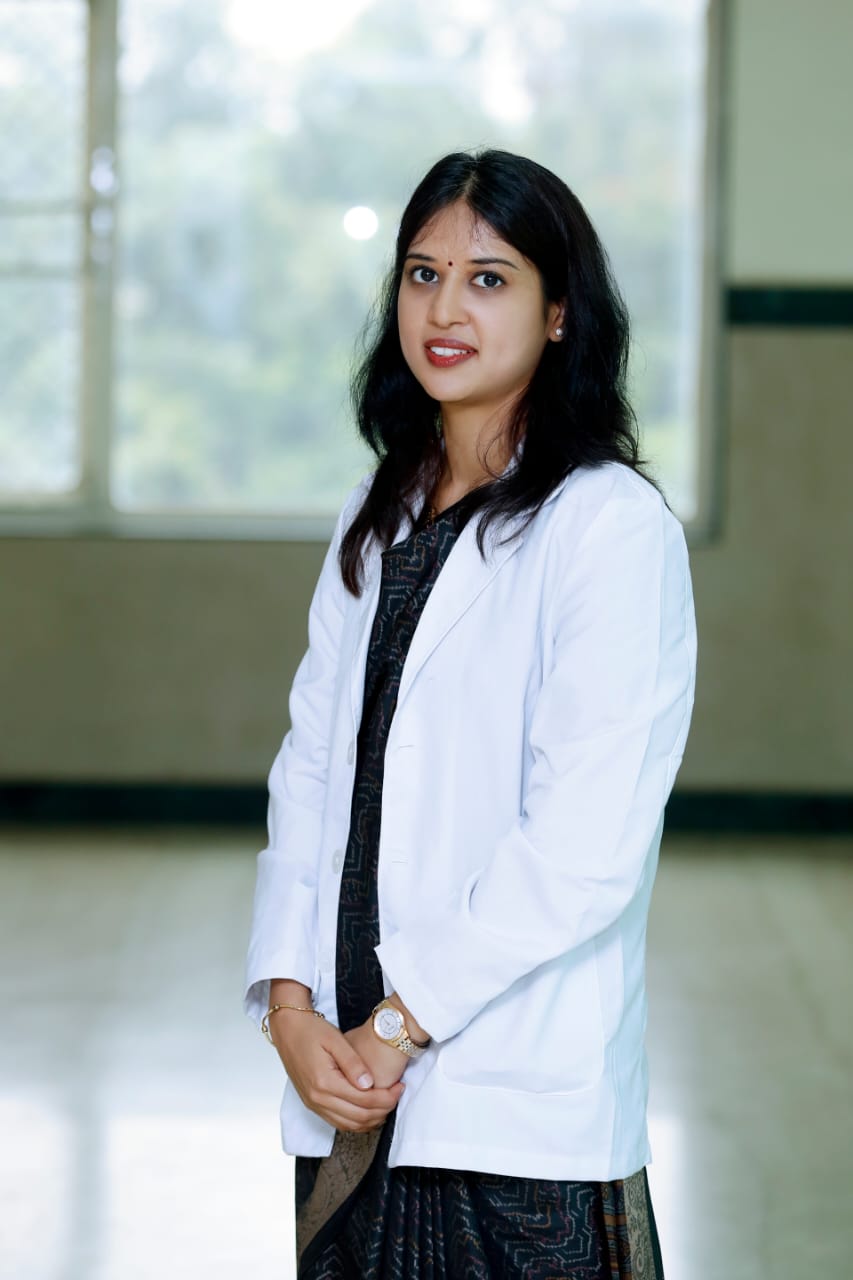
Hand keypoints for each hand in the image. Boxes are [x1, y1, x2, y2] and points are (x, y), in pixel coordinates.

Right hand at [268, 987, 403, 1132]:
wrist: (287, 1029)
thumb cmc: (310, 1030)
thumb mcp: (335, 1040)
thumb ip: (353, 1063)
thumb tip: (370, 1084)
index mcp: (324, 1082)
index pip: (364, 1101)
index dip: (386, 1097)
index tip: (400, 1087)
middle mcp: (317, 1099)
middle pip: (359, 1117)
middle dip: (383, 1110)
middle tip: (397, 1095)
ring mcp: (313, 1104)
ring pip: (348, 1125)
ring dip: (371, 1119)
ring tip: (386, 1103)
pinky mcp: (312, 1103)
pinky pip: (337, 1122)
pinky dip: (356, 1122)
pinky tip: (368, 1111)